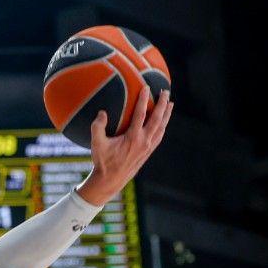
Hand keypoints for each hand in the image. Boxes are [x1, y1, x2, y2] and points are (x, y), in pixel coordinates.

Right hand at [77, 87, 172, 205]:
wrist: (111, 180)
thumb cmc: (103, 161)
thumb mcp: (96, 144)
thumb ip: (97, 127)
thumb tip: (102, 113)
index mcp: (133, 137)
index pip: (141, 114)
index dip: (144, 100)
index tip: (146, 88)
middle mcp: (144, 141)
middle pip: (157, 119)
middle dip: (162, 104)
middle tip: (165, 92)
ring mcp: (148, 147)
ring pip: (161, 127)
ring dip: (167, 114)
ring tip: (170, 104)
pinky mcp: (148, 152)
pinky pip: (159, 136)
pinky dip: (163, 126)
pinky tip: (164, 122)